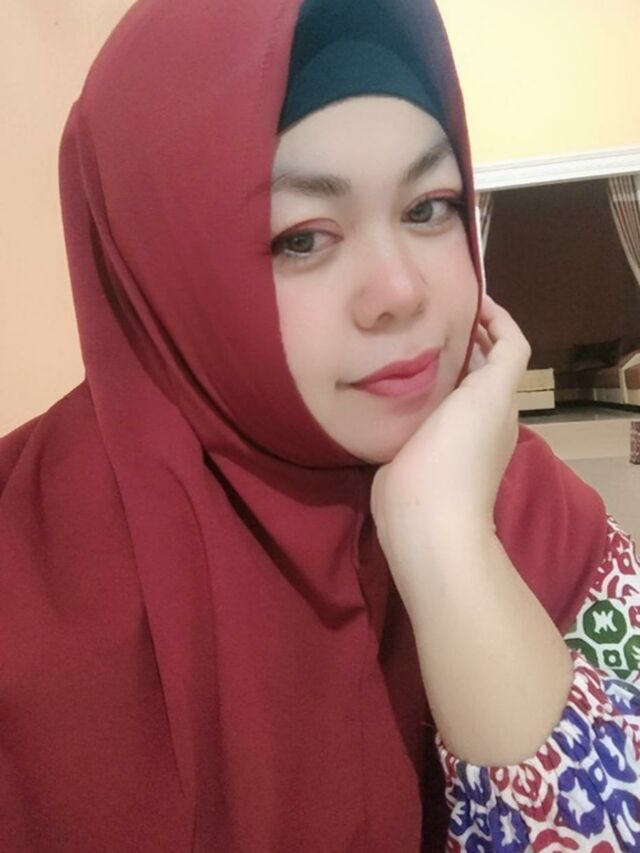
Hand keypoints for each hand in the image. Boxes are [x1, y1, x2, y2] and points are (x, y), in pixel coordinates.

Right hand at [370, 295, 530, 603]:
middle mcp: (476, 415)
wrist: (422, 517)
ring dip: (427, 360)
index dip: (492, 319)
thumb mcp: (491, 395)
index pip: (505, 348)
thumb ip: (503, 357)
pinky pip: (414, 408)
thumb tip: (495, 323)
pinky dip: (405, 387)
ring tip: (399, 332)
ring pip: (441, 386)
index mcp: (498, 401)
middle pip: (473, 365)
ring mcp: (443, 434)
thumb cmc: (458, 453)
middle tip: (423, 309)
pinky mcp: (412, 448)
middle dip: (456, 335)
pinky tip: (382, 374)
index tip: (461, 294)